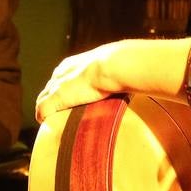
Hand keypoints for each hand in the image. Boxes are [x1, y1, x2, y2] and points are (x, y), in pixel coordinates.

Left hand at [35, 37, 190, 122]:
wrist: (119, 65)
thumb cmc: (127, 66)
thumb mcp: (122, 71)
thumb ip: (124, 78)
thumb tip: (146, 82)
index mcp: (74, 64)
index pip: (61, 77)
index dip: (63, 88)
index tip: (68, 100)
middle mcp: (63, 72)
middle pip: (50, 88)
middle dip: (51, 100)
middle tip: (55, 115)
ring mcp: (58, 85)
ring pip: (44, 98)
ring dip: (47, 111)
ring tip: (51, 125)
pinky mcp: (57, 97)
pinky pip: (43, 110)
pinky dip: (45, 118)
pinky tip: (48, 127)